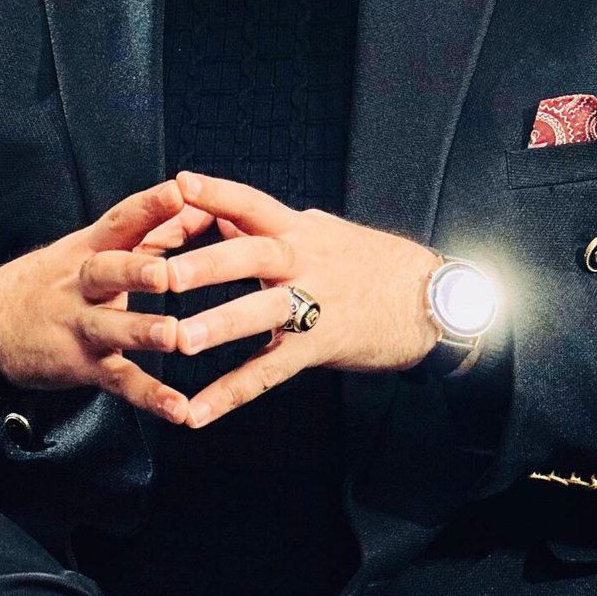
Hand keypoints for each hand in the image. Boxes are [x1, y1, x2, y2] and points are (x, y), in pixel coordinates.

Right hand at [0, 182, 197, 420]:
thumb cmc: (58, 280)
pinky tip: (179, 408)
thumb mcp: (95, 249)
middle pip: (107, 272)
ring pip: (110, 328)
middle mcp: (83, 285)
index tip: (180, 190)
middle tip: (165, 273)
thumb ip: (155, 230)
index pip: (120, 221)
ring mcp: (80, 327)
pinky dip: (149, 396)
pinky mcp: (83, 366)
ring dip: (141, 332)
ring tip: (173, 335)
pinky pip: (118, 382)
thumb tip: (205, 208)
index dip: (149, 206)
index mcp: (91, 249)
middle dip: (136, 270)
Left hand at [161, 170, 442, 427]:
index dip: (217, 193)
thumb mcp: (322, 233)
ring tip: (179, 342)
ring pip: (262, 313)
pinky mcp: (319, 346)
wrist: (429, 298)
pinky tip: (196, 411)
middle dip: (208, 264)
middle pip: (252, 256)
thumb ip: (268, 226)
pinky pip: (269, 372)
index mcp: (299, 231)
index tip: (180, 183)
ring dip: (219, 327)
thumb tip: (221, 212)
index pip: (253, 204)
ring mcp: (314, 305)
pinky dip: (230, 394)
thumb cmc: (370, 262)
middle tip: (167, 274)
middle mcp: (304, 262)